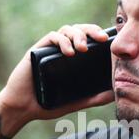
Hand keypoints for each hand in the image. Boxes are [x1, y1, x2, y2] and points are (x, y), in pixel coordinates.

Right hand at [0, 24, 114, 123]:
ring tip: (83, 49)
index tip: (110, 41)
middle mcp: (62, 50)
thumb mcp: (77, 102)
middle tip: (102, 38)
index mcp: (72, 59)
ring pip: (66, 30)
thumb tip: (115, 95)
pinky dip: (62, 41)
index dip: (99, 35)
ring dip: (77, 35)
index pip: (88, 39)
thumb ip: (94, 98)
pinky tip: (69, 52)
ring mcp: (49, 49)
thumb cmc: (47, 104)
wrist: (23, 108)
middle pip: (79, 30)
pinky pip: (52, 37)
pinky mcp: (37, 50)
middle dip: (92, 30)